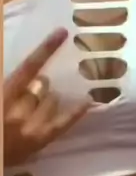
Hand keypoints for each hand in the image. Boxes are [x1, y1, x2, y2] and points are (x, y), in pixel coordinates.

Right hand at [5, 28, 89, 166]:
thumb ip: (8, 84)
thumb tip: (31, 76)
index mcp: (3, 96)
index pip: (28, 67)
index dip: (46, 49)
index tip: (62, 33)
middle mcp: (18, 110)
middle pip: (41, 86)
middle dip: (40, 83)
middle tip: (36, 86)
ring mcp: (31, 128)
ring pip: (52, 101)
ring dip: (48, 97)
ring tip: (40, 102)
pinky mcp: (39, 143)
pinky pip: (62, 124)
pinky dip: (75, 112)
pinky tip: (87, 101)